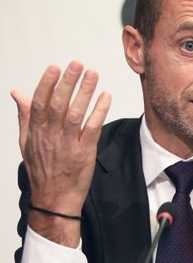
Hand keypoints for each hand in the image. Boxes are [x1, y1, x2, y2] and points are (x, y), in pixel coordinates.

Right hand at [11, 61, 110, 245]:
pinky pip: (92, 128)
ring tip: (93, 74)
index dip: (47, 84)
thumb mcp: (26, 142)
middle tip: (77, 64)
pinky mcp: (84, 152)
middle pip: (58, 105)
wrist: (54, 198)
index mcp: (35, 132)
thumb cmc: (42, 168)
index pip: (39, 103)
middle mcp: (50, 136)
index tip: (55, 67)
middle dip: (68, 82)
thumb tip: (17, 93)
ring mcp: (67, 144)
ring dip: (85, 93)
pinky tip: (106, 97)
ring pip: (75, 114)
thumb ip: (24, 116)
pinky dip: (99, 111)